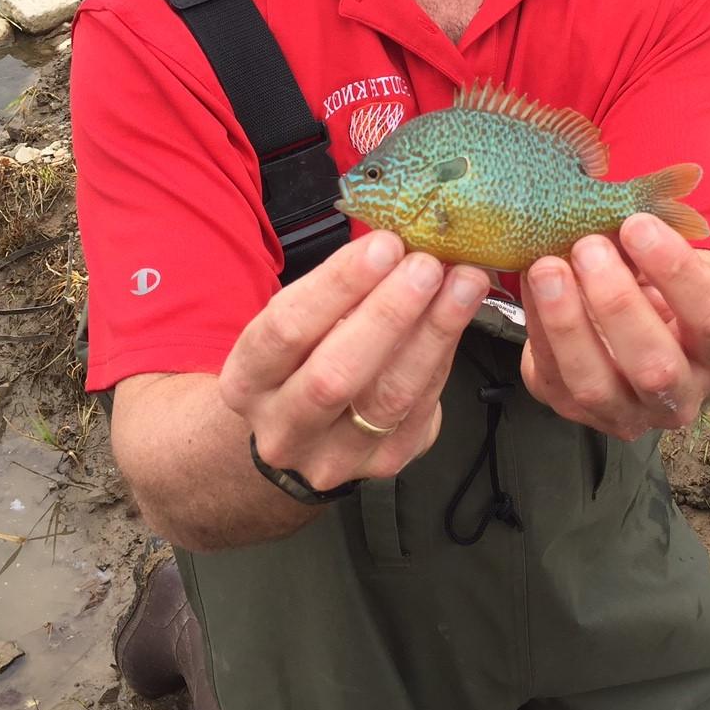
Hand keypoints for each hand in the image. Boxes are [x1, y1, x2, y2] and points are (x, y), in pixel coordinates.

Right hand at [218, 232, 487, 493]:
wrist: (301, 432)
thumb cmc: (302, 357)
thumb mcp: (298, 320)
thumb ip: (338, 288)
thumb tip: (396, 242)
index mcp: (247, 381)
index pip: (286, 329)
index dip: (338, 285)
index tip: (383, 245)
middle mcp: (282, 429)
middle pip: (336, 374)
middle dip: (388, 313)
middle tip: (427, 266)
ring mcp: (332, 458)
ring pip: (389, 397)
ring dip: (433, 333)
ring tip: (463, 285)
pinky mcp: (382, 466)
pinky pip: (421, 410)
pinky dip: (443, 357)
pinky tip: (459, 319)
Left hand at [520, 214, 709, 439]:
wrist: (654, 331)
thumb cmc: (671, 287)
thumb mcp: (680, 262)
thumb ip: (653, 243)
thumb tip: (612, 208)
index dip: (675, 271)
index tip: (638, 223)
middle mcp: (684, 398)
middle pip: (655, 366)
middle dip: (616, 303)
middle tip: (587, 247)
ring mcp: (631, 415)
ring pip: (596, 386)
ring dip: (566, 324)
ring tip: (546, 268)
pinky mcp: (581, 415)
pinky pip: (554, 380)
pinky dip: (538, 331)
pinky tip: (530, 287)